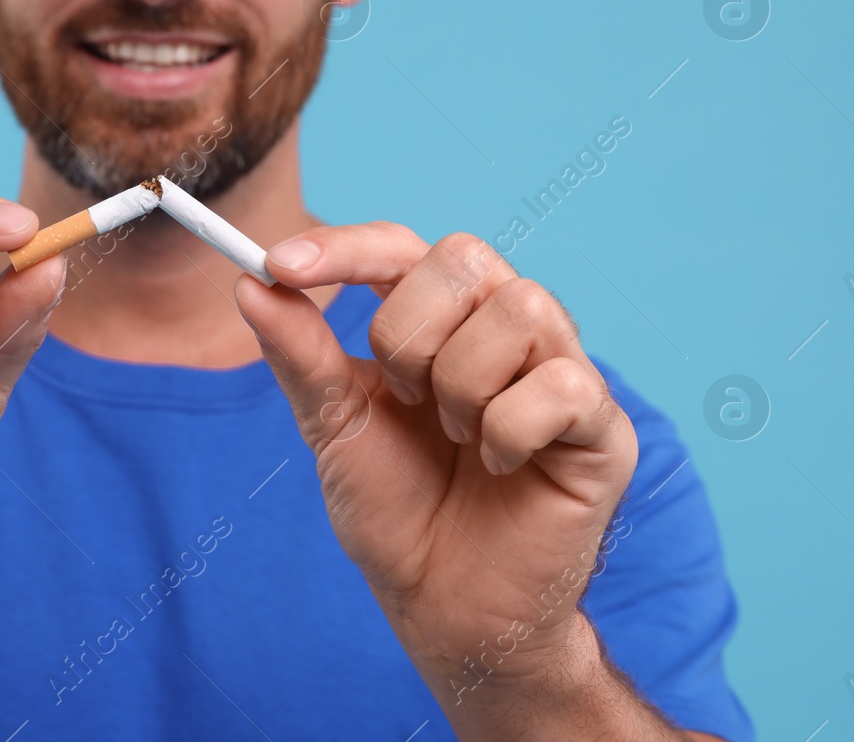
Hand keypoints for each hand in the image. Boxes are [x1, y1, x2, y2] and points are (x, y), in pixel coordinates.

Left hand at [234, 226, 637, 709]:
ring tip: (457, 438)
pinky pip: (564, 384)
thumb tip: (250, 284)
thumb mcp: (332, 425)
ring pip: (522, 309)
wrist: (443, 606)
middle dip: (411, 331)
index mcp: (441, 320)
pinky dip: (510, 429)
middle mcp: (506, 329)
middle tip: (405, 397)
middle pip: (466, 259)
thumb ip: (299, 353)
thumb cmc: (396, 510)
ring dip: (463, 384)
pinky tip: (498, 467)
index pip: (401, 247)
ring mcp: (562, 371)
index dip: (346, 247)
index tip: (282, 264)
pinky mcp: (603, 428)